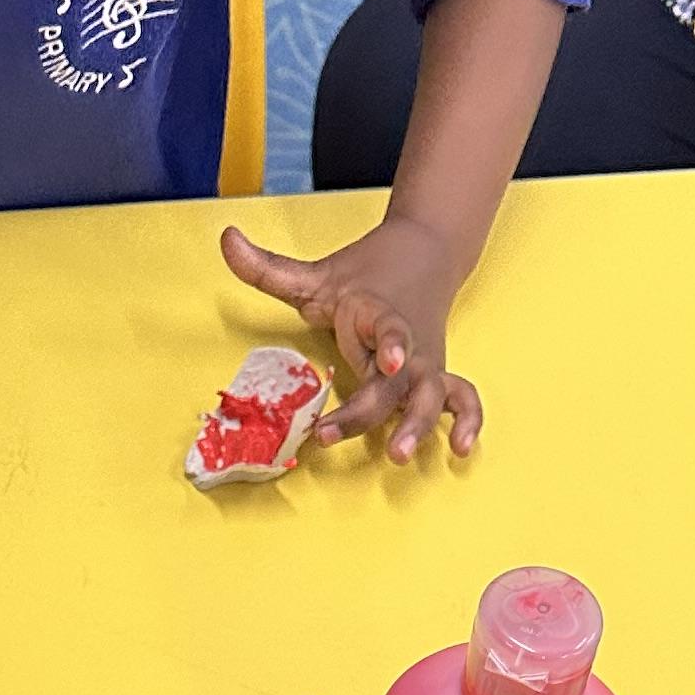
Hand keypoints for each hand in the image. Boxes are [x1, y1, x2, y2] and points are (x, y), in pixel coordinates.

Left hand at [220, 216, 478, 464]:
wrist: (423, 252)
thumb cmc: (365, 274)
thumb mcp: (315, 274)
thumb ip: (268, 268)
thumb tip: (226, 240)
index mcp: (376, 314)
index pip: (388, 329)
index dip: (391, 344)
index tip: (389, 360)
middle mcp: (405, 345)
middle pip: (395, 382)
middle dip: (368, 410)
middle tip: (334, 433)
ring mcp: (424, 364)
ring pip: (431, 396)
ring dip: (420, 425)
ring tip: (400, 454)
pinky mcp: (437, 376)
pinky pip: (460, 398)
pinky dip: (467, 420)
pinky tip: (460, 448)